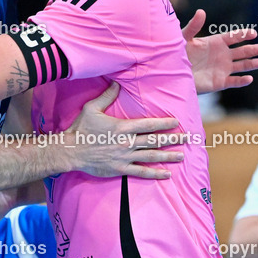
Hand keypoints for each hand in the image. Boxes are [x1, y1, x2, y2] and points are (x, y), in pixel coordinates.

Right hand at [64, 82, 185, 179]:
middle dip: (172, 139)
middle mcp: (127, 142)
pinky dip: (155, 173)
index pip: (149, 125)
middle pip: (154, 141)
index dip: (164, 123)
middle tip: (187, 139)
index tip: (176, 123)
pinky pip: (141, 172)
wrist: (71, 151)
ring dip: (168, 156)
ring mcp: (125, 157)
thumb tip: (116, 83)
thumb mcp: (92, 108)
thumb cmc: (81, 129)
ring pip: (151, 157)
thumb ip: (106, 96)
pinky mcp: (120, 169)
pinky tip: (166, 174)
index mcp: (122, 127)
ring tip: (181, 156)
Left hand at [182, 9, 257, 93]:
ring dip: (252, 64)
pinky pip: (234, 81)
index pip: (234, 37)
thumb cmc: (176, 54)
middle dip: (253, 50)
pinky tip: (249, 78)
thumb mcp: (184, 39)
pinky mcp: (219, 82)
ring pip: (242, 66)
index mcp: (216, 42)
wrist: (172, 74)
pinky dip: (242, 81)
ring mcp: (222, 69)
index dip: (243, 35)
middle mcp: (222, 55)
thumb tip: (201, 11)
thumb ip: (193, 27)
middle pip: (242, 51)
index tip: (253, 33)